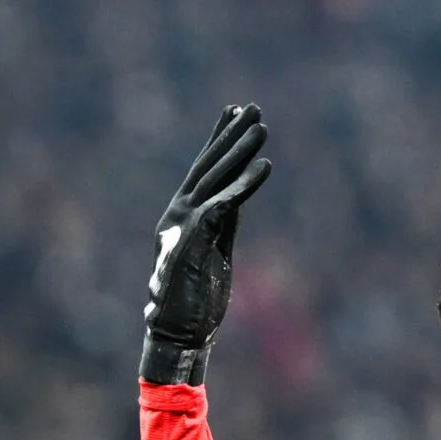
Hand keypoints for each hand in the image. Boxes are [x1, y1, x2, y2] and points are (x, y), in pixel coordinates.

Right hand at [141, 103, 271, 384]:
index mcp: (184, 215)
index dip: (219, 142)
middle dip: (230, 134)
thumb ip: (220, 225)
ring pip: (218, 176)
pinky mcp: (197, 238)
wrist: (176, 332)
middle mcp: (180, 212)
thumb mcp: (213, 252)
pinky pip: (227, 203)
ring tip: (261, 123)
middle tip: (250, 106)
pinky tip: (264, 165)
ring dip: (240, 148)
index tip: (233, 116)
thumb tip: (232, 203)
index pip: (205, 172)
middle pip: (210, 165)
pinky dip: (246, 183)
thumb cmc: (194, 300)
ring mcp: (186, 223)